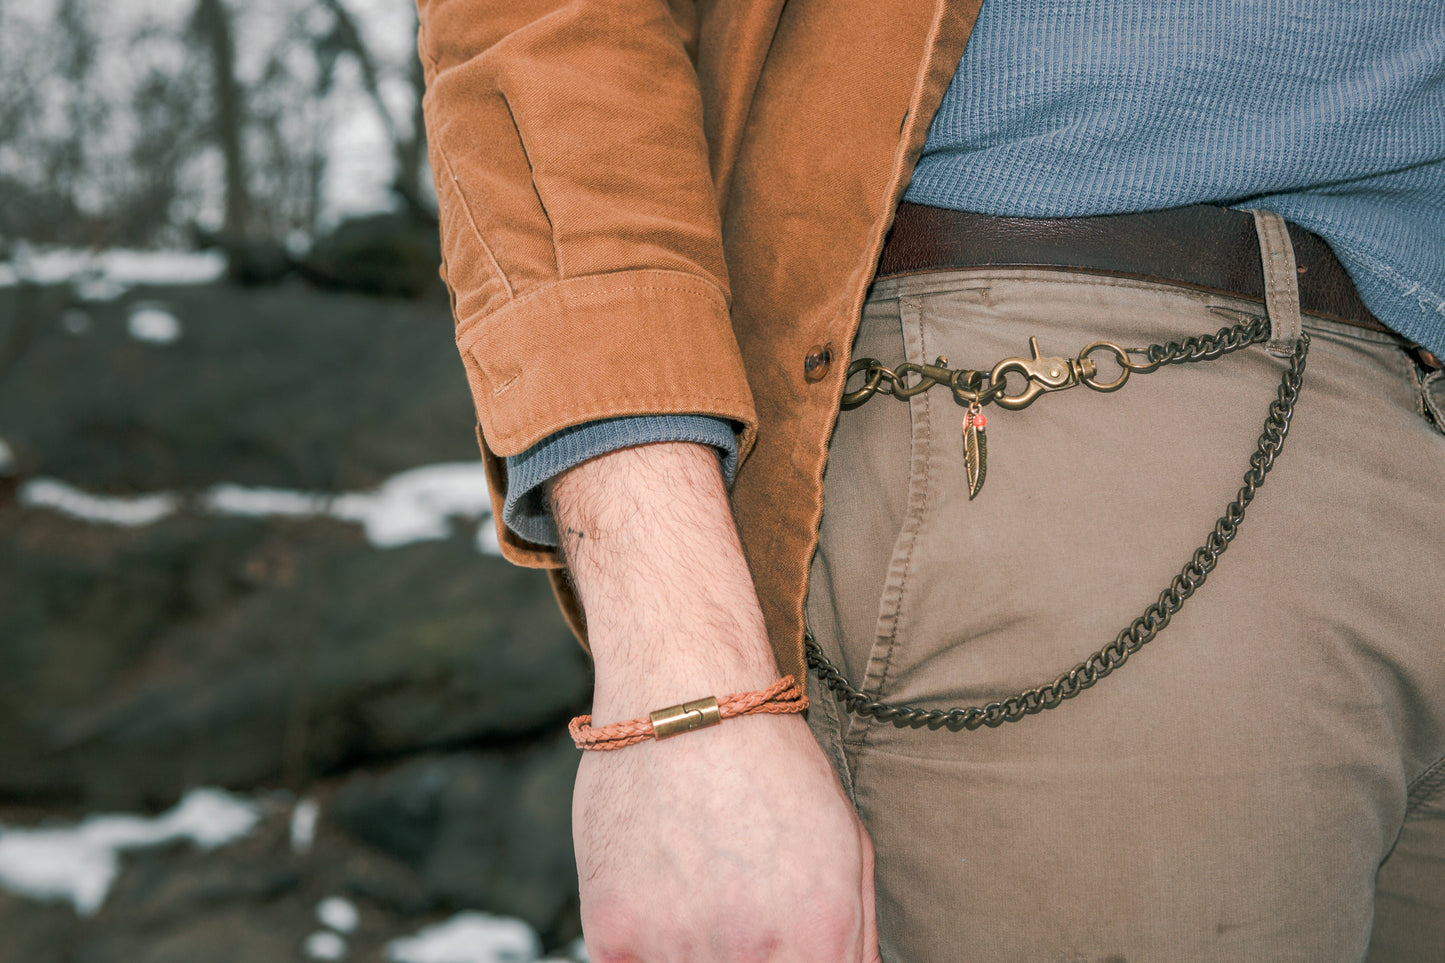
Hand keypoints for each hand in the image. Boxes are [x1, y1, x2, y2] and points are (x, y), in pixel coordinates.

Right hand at [575, 710, 876, 961]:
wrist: (686, 696)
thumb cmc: (770, 762)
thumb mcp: (847, 844)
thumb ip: (854, 938)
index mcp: (819, 934)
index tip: (779, 949)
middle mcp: (750, 951)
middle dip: (746, 959)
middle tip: (736, 911)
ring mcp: (676, 945)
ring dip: (692, 952)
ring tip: (697, 891)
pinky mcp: (612, 931)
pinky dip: (641, 943)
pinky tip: (657, 889)